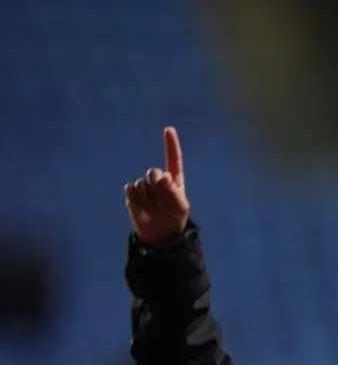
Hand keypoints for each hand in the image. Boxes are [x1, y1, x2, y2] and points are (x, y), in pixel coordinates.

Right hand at [124, 127, 190, 245]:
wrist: (160, 234)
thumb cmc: (174, 219)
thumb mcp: (180, 207)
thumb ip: (174, 192)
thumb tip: (164, 178)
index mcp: (174, 181)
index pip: (173, 160)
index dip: (171, 144)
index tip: (168, 129)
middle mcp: (159, 180)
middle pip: (154, 172)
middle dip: (156, 182)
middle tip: (161, 195)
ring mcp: (145, 186)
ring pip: (142, 183)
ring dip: (148, 196)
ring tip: (153, 207)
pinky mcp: (132, 193)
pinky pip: (131, 189)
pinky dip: (136, 198)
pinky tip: (142, 207)